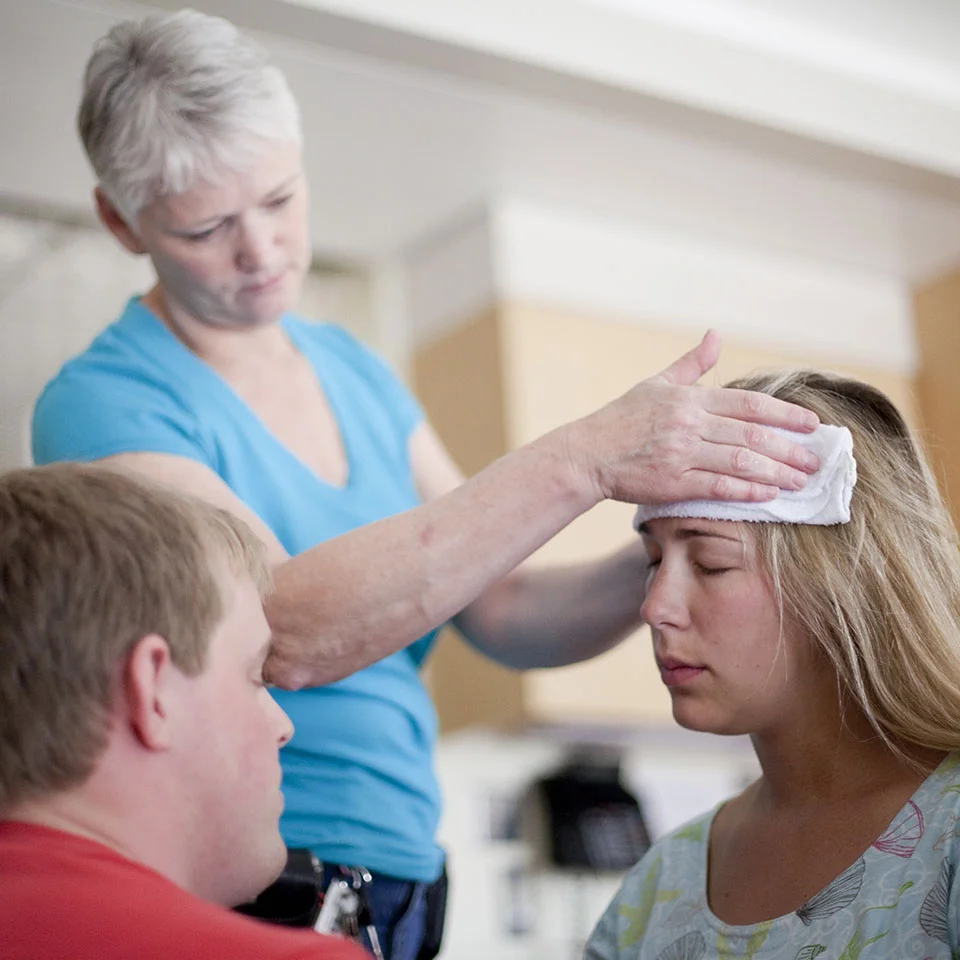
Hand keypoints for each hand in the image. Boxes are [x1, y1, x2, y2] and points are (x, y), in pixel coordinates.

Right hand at [565, 330, 820, 505]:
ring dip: (777, 473)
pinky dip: (747, 491)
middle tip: (816, 460)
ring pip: (741, 462)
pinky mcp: (673, 482)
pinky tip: (769, 495)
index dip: (786, 414)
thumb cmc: (621, 419)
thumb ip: (691, 363)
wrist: (587, 454)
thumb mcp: (656, 383)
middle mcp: (689, 424)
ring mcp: (681, 454)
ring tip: (801, 481)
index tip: (812, 424)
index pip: (749, 404)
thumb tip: (716, 335)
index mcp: (689, 398)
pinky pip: (719, 487)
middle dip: (790, 448)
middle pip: (752, 434)